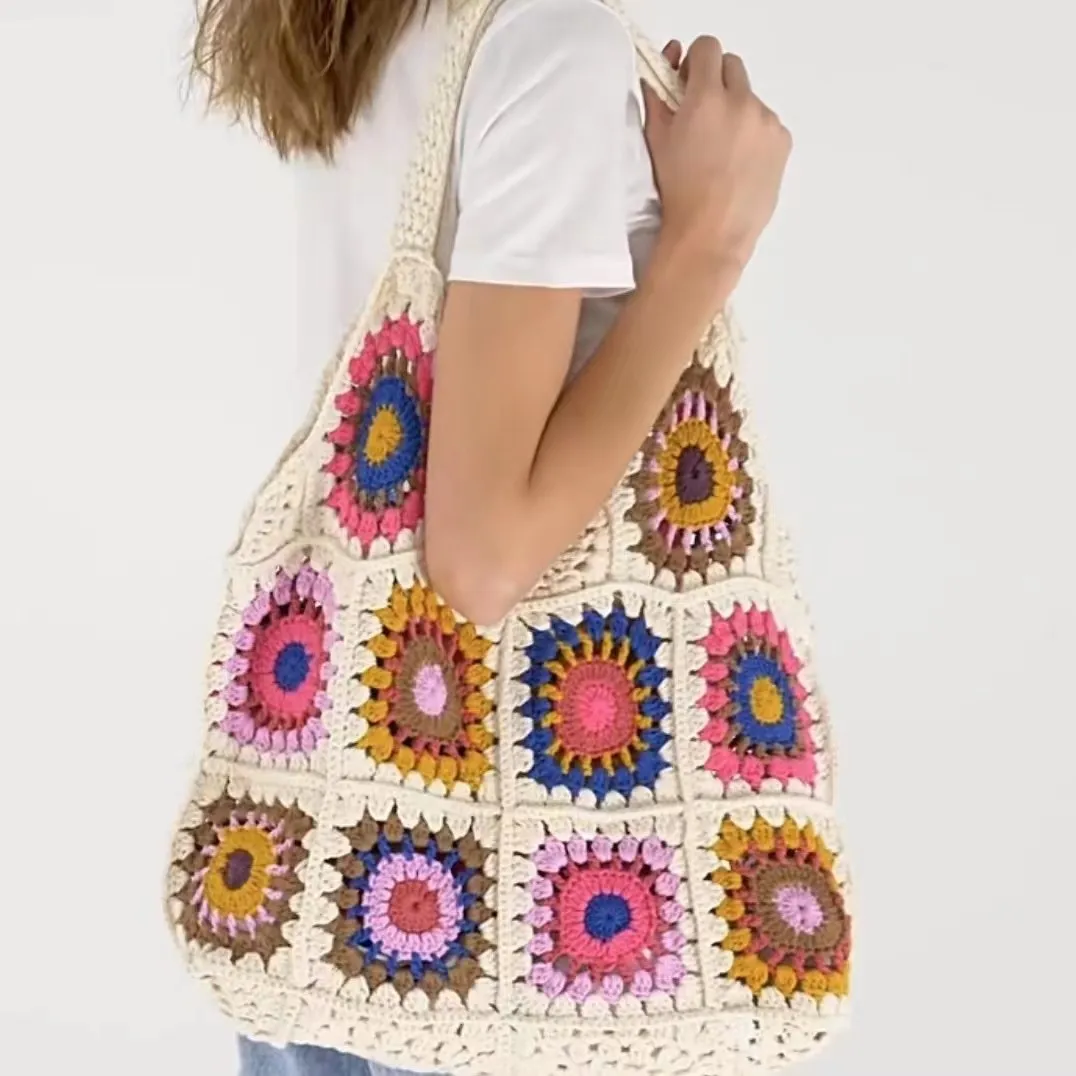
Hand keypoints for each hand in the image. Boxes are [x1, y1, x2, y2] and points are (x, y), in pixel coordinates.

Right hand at [643, 37, 791, 280]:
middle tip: (703, 115)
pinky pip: (767, 123)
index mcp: (707, 97)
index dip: (695, 63)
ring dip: (736, 110)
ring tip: (720, 150)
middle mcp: (742, 102)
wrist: (710, 235)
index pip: (707, 48)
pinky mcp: (782, 141)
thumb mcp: (656, 141)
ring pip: (750, 97)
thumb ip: (657, 96)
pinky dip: (753, 134)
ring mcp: (767, 121)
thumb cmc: (678, 192)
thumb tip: (663, 71)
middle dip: (716, 82)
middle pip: (732, 66)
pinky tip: (738, 163)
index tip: (688, 83)